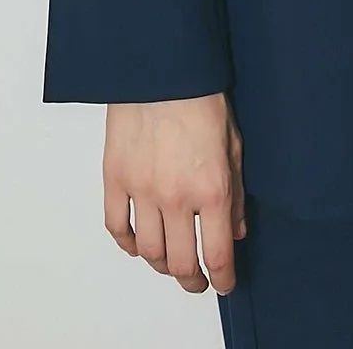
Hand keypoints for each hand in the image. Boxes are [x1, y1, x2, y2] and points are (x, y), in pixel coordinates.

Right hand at [103, 92, 246, 296]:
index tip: (223, 284)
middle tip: (196, 282)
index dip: (222, 278)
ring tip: (170, 263)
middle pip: (180, 263)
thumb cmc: (202, 98)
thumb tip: (236, 230)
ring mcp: (142, 190)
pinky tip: (137, 244)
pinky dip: (127, 243)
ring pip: (148, 252)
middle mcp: (176, 197)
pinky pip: (117, 227)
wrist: (162, 68)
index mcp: (212, 189)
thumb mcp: (234, 144)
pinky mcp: (115, 178)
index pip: (216, 255)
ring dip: (161, 265)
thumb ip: (237, 193)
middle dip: (191, 280)